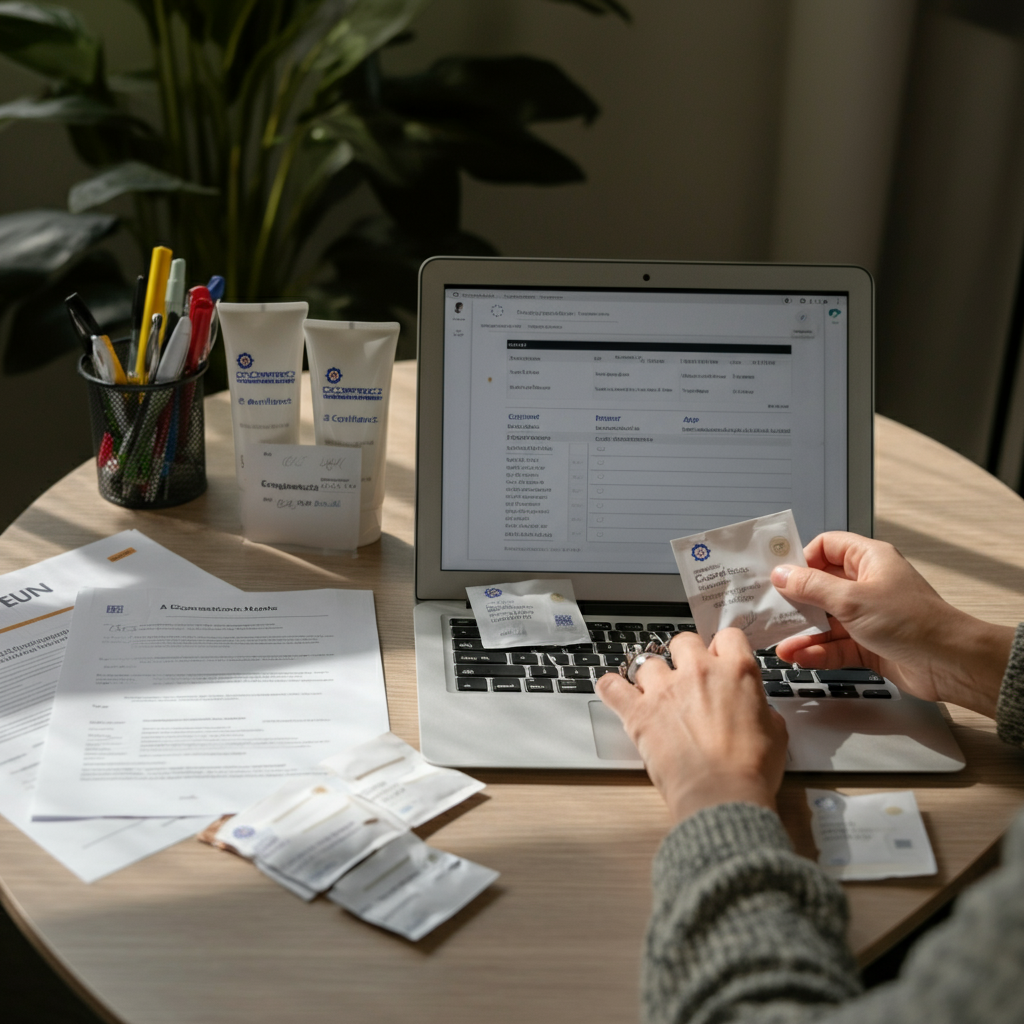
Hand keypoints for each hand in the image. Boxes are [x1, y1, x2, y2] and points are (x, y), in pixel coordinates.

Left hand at [596, 629, 788, 823]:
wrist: (722, 795)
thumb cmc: (749, 770)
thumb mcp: (775, 733)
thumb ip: (761, 709)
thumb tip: (757, 710)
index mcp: (737, 672)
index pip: (728, 637)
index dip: (723, 649)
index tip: (718, 659)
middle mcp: (699, 672)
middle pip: (683, 641)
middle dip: (684, 656)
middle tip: (687, 676)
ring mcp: (665, 689)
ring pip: (647, 662)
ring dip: (651, 677)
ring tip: (655, 694)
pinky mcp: (639, 712)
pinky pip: (612, 687)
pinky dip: (611, 688)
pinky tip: (615, 691)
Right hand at [772, 532, 1013, 717]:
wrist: (950, 664)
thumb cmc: (914, 623)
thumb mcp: (852, 600)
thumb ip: (811, 587)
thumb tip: (782, 574)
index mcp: (869, 560)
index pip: (826, 547)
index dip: (802, 559)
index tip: (780, 575)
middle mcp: (867, 585)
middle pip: (820, 587)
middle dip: (796, 602)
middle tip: (771, 611)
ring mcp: (867, 616)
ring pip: (824, 620)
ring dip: (803, 633)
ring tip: (783, 644)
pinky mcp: (867, 644)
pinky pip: (834, 645)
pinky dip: (817, 651)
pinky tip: (802, 657)